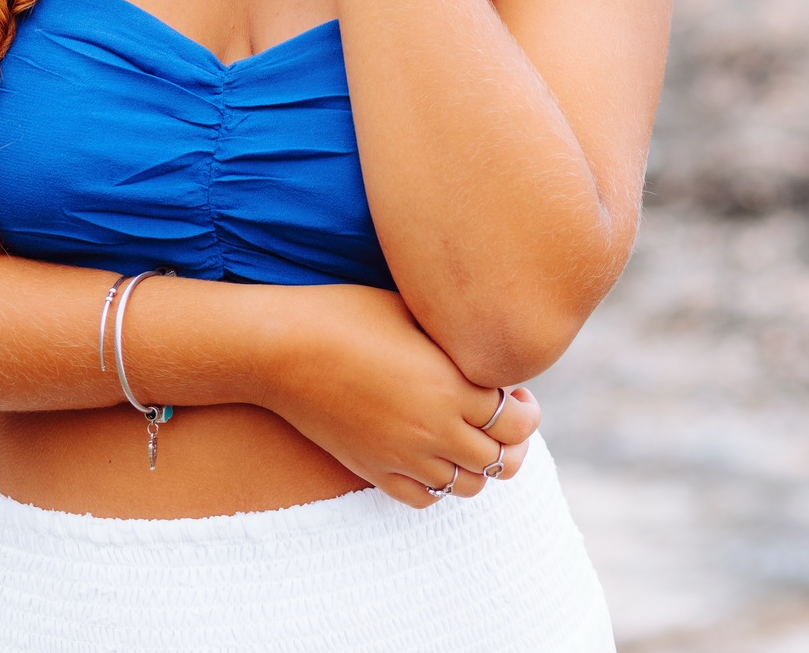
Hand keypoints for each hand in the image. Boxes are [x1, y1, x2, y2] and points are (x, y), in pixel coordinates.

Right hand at [253, 283, 539, 509]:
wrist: (282, 346)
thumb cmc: (346, 312)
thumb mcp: (411, 309)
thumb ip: (454, 335)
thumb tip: (486, 341)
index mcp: (450, 386)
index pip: (517, 419)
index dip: (526, 408)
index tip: (518, 392)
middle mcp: (434, 430)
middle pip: (502, 459)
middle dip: (513, 439)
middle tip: (506, 417)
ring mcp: (404, 456)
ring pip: (469, 485)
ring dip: (480, 464)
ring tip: (472, 436)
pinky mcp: (374, 470)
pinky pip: (425, 498)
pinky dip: (440, 483)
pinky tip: (435, 455)